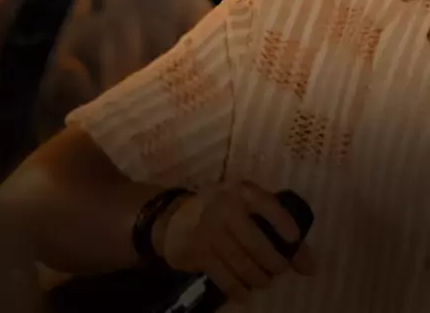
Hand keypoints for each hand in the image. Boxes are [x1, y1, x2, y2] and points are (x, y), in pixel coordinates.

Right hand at [155, 182, 315, 305]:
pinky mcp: (199, 252)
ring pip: (244, 265)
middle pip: (258, 245)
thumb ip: (278, 231)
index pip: (268, 205)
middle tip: (279, 270)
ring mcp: (210, 230)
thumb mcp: (246, 210)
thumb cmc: (221, 212)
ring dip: (259, 279)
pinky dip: (239, 290)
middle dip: (275, 264)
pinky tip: (245, 293)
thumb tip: (311, 267)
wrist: (175, 220)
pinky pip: (226, 278)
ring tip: (264, 280)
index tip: (294, 240)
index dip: (283, 223)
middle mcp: (225, 207)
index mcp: (241, 192)